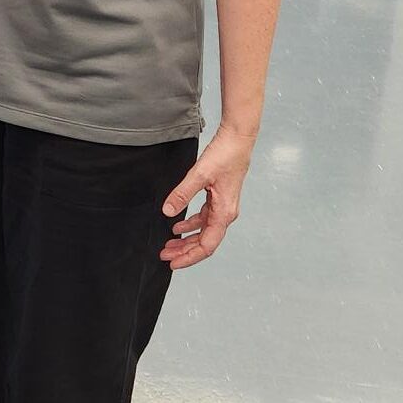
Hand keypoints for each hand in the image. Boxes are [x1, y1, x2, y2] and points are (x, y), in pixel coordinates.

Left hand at [159, 125, 253, 269]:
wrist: (237, 139)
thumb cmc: (225, 155)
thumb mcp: (199, 174)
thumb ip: (182, 194)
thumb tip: (167, 212)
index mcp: (224, 213)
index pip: (206, 245)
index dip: (189, 257)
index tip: (173, 263)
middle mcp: (225, 214)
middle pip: (204, 242)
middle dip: (184, 251)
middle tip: (164, 255)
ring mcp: (223, 207)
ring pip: (203, 231)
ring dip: (186, 239)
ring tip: (168, 244)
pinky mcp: (219, 198)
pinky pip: (204, 218)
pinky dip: (191, 225)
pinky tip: (177, 226)